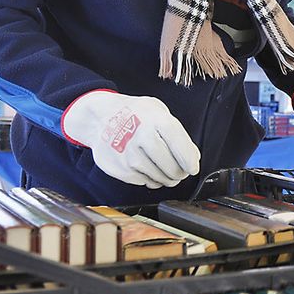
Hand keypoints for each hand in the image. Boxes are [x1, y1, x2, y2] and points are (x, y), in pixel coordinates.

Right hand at [62, 90, 200, 188]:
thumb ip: (177, 132)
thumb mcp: (158, 111)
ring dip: (165, 178)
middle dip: (179, 173)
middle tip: (179, 171)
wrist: (100, 117)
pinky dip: (149, 179)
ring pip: (159, 178)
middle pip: (171, 168)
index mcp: (157, 120)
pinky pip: (144, 182)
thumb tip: (192, 157)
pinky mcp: (120, 169)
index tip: (193, 168)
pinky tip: (146, 167)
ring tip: (163, 169)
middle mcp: (142, 137)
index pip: (181, 147)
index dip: (189, 162)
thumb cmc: (134, 113)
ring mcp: (129, 154)